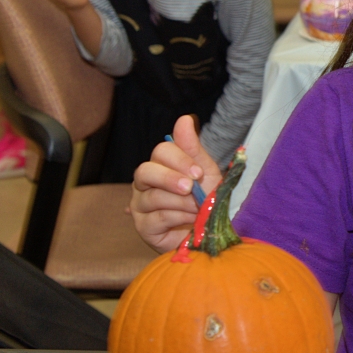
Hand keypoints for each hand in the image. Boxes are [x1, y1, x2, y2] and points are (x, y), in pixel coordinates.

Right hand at [129, 115, 221, 252]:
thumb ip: (193, 148)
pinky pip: (157, 217)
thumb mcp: (205, 173)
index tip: (199, 173)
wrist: (212, 233)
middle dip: (170, 178)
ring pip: (153, 196)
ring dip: (182, 203)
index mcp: (161, 165)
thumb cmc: (207, 201)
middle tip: (191, 188)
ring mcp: (141, 206)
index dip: (179, 159)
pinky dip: (179, 218)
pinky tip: (191, 220)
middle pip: (145, 171)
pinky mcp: (144, 227)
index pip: (160, 152)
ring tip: (199, 209)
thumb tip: (184, 119)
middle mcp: (145, 184)